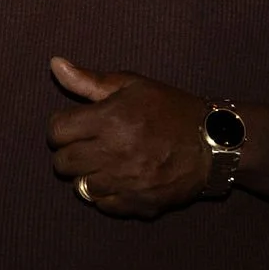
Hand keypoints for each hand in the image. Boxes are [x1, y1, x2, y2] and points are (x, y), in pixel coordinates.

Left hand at [47, 57, 211, 218]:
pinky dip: (106, 194)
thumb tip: (54, 65)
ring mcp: (126, 182)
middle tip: (87, 146)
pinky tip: (119, 179)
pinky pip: (102, 205)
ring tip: (105, 162)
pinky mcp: (138, 204)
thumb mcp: (133, 85)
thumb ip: (89, 80)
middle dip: (69, 152)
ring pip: (80, 186)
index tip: (74, 126)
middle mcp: (114, 152)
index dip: (61, 128)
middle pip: (62, 162)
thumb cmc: (170, 109)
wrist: (213, 143)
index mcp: (110, 119)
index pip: (57, 131)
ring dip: (87, 174)